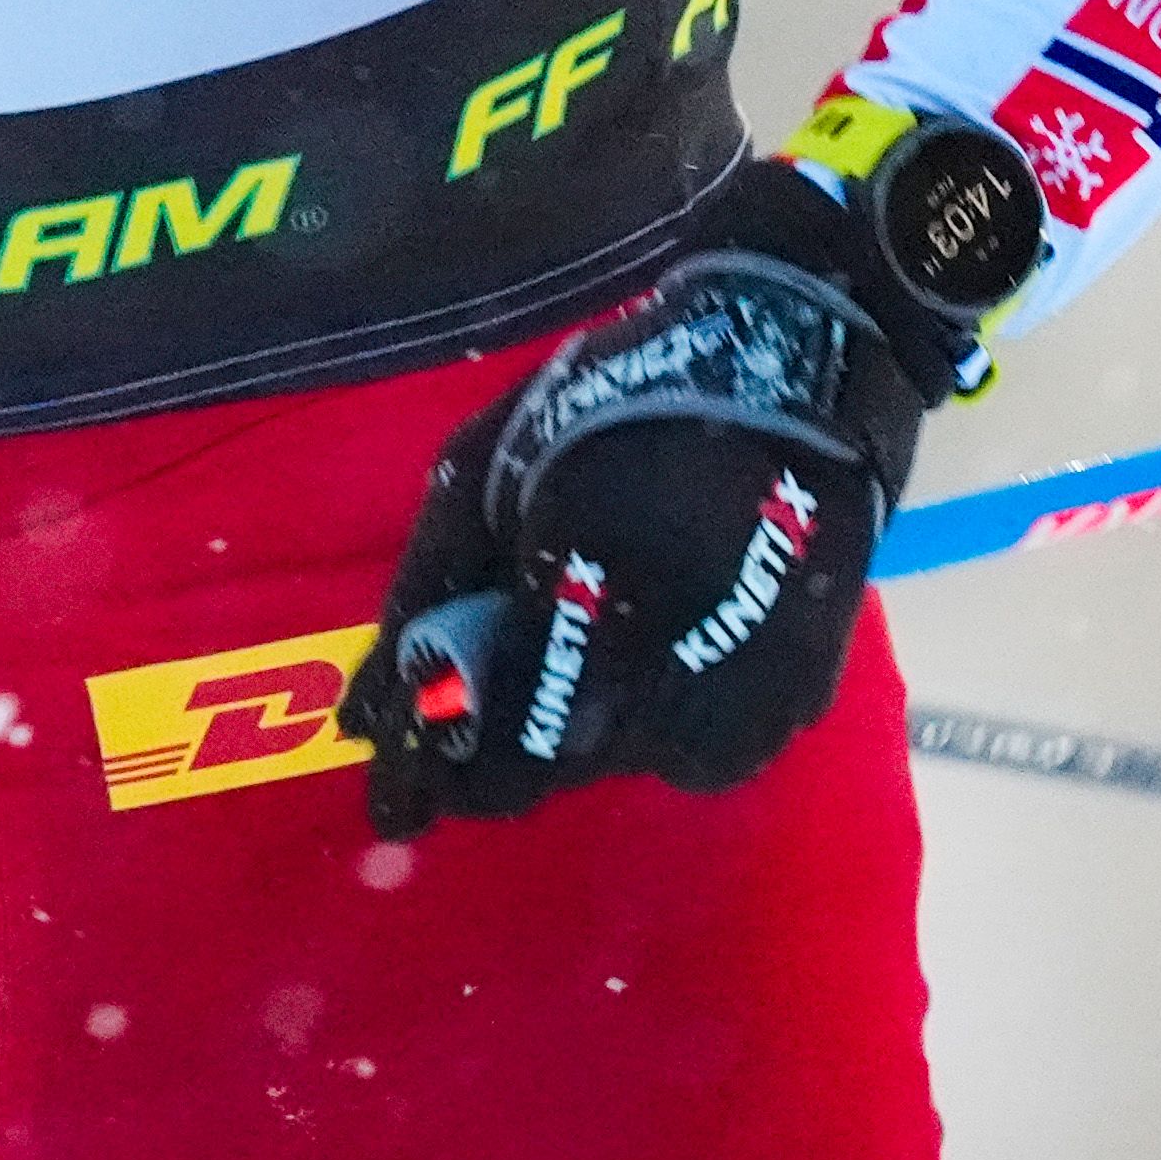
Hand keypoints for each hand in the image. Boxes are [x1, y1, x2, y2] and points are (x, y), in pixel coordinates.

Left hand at [344, 110, 1037, 823]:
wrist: (792, 364)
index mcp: (588, 602)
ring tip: (581, 628)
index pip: (496, 753)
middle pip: (557, 767)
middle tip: (487, 676)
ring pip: (625, 762)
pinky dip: (651, 711)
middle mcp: (676, 678)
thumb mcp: (484, 469)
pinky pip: (696, 744)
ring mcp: (748, 698)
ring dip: (579, 722)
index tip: (395, 795)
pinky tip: (648, 638)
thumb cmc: (613, 400)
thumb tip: (364, 720)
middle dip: (504, 736)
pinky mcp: (796, 700)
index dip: (434, 780)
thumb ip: (422, 596)